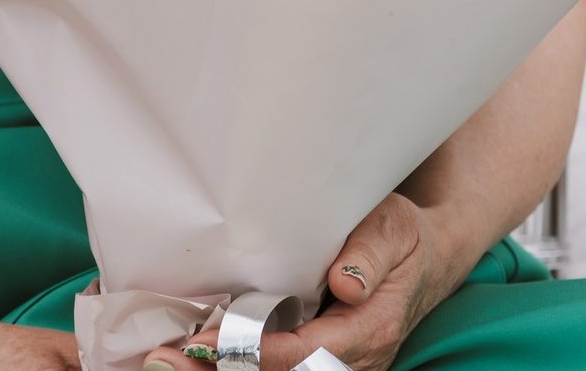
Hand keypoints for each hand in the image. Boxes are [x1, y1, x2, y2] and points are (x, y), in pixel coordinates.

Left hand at [148, 193, 448, 370]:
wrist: (421, 260)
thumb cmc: (401, 238)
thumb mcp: (395, 228)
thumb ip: (371, 253)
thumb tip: (346, 284)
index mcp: (371, 331)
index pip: (307, 355)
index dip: (256, 352)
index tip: (209, 340)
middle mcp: (350, 362)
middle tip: (166, 360)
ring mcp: (333, 368)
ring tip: (164, 363)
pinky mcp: (313, 363)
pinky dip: (231, 367)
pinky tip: (191, 358)